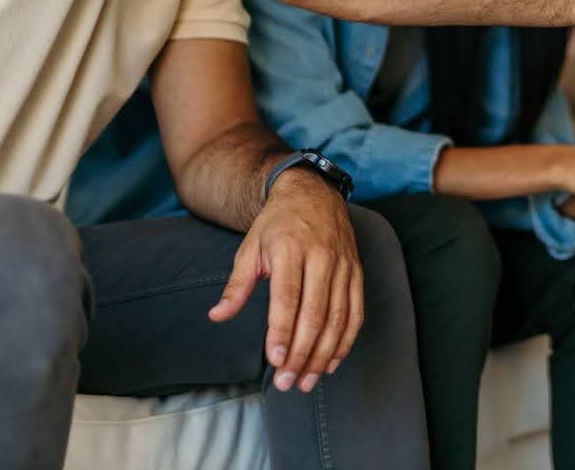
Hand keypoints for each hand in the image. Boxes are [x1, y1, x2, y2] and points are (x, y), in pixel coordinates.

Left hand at [208, 170, 363, 393]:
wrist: (313, 192)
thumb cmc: (276, 224)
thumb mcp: (250, 247)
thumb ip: (237, 284)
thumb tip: (217, 315)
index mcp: (291, 250)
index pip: (288, 297)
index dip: (282, 331)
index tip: (274, 361)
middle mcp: (322, 258)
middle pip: (315, 314)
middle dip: (301, 353)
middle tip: (287, 382)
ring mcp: (343, 265)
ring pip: (339, 317)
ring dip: (324, 354)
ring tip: (307, 380)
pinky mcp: (357, 271)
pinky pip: (356, 311)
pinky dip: (346, 340)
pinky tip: (332, 361)